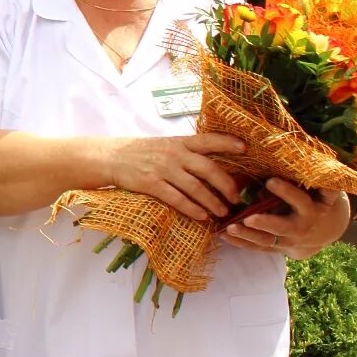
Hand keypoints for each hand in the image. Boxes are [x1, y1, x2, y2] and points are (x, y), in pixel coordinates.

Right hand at [104, 133, 246, 222]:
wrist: (111, 157)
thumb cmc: (141, 152)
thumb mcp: (165, 145)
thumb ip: (186, 151)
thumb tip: (214, 164)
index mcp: (179, 142)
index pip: (208, 140)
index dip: (227, 143)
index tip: (245, 149)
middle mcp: (174, 154)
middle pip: (208, 169)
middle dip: (226, 185)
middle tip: (237, 198)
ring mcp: (163, 169)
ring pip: (196, 187)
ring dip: (213, 202)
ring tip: (223, 212)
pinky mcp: (151, 184)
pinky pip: (177, 199)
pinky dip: (192, 209)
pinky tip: (202, 216)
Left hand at [224, 178, 352, 258]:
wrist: (321, 229)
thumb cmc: (312, 199)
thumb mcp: (312, 190)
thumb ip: (296, 181)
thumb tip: (270, 165)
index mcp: (312, 210)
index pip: (300, 200)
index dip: (286, 192)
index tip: (270, 180)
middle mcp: (300, 228)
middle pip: (282, 226)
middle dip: (265, 222)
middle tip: (248, 218)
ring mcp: (287, 241)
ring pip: (267, 241)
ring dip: (247, 235)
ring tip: (229, 228)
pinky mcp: (276, 249)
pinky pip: (257, 248)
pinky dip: (240, 243)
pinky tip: (222, 235)